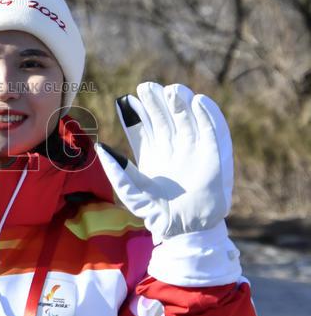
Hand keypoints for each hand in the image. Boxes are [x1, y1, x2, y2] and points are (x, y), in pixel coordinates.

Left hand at [95, 82, 232, 242]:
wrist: (187, 228)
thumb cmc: (157, 213)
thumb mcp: (133, 192)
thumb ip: (118, 172)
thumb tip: (100, 148)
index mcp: (153, 153)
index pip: (145, 127)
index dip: (137, 113)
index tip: (129, 99)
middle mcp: (172, 148)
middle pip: (164, 117)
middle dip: (156, 102)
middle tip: (148, 87)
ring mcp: (193, 149)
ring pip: (185, 118)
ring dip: (180, 103)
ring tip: (172, 90)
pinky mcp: (214, 154)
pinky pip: (212, 129)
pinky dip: (207, 114)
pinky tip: (199, 102)